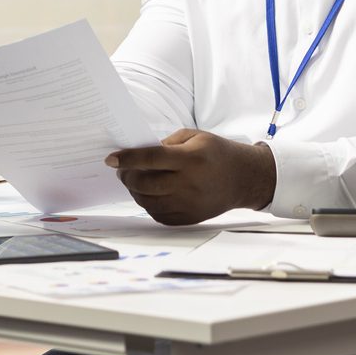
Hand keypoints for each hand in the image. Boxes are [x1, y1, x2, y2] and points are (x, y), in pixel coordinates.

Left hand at [106, 128, 277, 226]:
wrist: (244, 178)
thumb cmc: (216, 153)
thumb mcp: (194, 136)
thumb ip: (166, 143)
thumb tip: (139, 155)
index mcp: (190, 159)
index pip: (151, 159)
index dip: (127, 159)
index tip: (111, 159)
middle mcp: (190, 184)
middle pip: (145, 184)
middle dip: (127, 177)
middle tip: (122, 171)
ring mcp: (190, 204)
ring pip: (149, 202)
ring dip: (135, 192)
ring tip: (134, 182)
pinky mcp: (191, 218)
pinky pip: (160, 216)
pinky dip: (148, 205)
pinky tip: (149, 195)